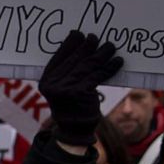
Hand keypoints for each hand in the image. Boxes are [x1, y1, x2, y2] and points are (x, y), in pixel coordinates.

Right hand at [37, 30, 123, 146]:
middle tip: (96, 37)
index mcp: (46, 80)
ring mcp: (67, 88)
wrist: (73, 129)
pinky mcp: (81, 92)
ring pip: (88, 65)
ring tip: (110, 46)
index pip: (59, 56)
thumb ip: (65, 71)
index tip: (79, 34)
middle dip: (87, 46)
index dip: (70, 44)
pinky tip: (117, 61)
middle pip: (74, 58)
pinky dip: (110, 67)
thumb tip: (81, 47)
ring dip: (102, 54)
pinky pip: (98, 75)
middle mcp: (54, 83)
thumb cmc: (70, 105)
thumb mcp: (61, 88)